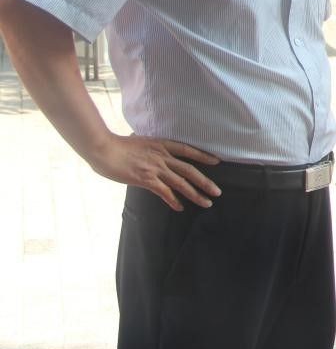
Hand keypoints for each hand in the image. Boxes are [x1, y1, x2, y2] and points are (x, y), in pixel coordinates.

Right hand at [84, 133, 221, 210]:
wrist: (103, 148)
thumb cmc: (117, 145)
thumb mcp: (138, 140)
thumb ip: (148, 146)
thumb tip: (144, 142)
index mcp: (162, 144)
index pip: (188, 150)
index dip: (203, 156)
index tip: (217, 161)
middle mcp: (162, 156)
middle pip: (190, 170)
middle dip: (205, 182)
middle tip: (217, 192)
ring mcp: (155, 168)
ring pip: (181, 183)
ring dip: (195, 194)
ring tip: (207, 202)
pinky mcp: (146, 179)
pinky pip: (164, 192)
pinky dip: (173, 200)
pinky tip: (180, 207)